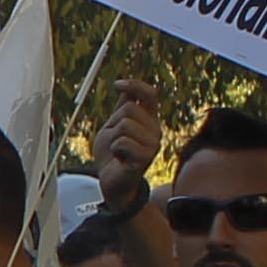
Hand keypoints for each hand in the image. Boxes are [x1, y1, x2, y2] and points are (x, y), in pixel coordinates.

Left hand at [94, 74, 163, 194]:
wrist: (112, 182)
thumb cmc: (113, 155)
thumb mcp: (114, 127)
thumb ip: (122, 109)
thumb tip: (126, 87)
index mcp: (149, 120)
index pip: (149, 94)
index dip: (134, 85)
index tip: (117, 84)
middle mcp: (155, 130)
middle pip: (130, 109)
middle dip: (114, 123)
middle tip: (116, 140)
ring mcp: (152, 144)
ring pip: (125, 125)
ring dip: (113, 138)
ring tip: (118, 150)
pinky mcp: (144, 158)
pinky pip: (122, 142)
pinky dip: (114, 149)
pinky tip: (120, 158)